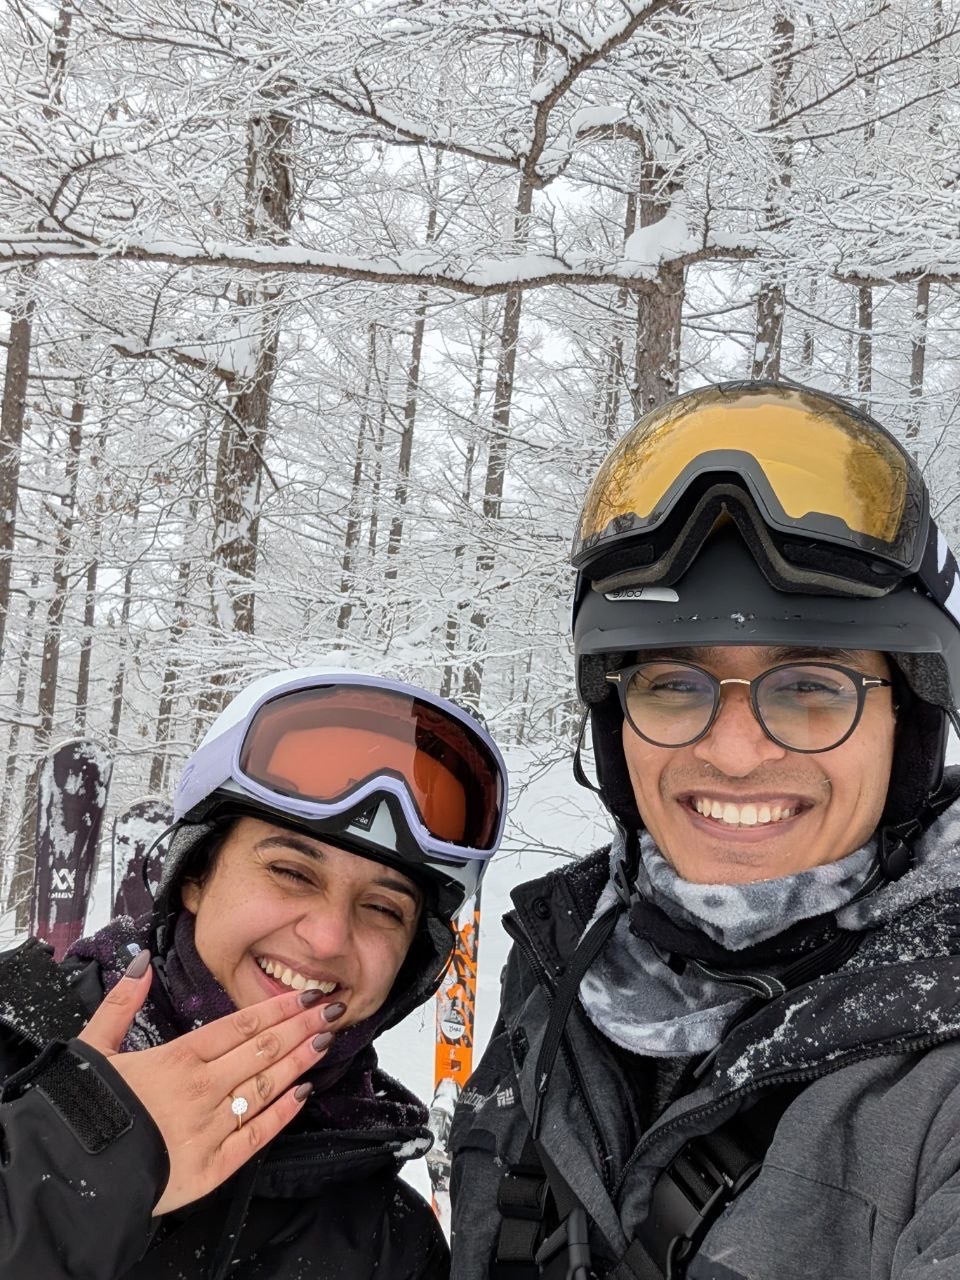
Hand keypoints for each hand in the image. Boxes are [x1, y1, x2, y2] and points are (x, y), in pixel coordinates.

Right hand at [77, 950, 335, 1214]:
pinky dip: (283, 1113)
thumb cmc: (82, 1110)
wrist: (69, 1174)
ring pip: (266, 1087)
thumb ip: (121, 1002)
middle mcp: (201, 1088)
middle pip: (262, 1050)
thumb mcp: (94, 1047)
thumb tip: (141, 962)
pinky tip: (304, 1094)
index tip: (307, 995)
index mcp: (177, 1058)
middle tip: (333, 1010)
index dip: (278, 1009)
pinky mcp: (211, 1167)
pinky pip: (256, 1136)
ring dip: (300, 1062)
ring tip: (326, 1041)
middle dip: (301, 1027)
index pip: (241, 1026)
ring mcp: (210, 1127)